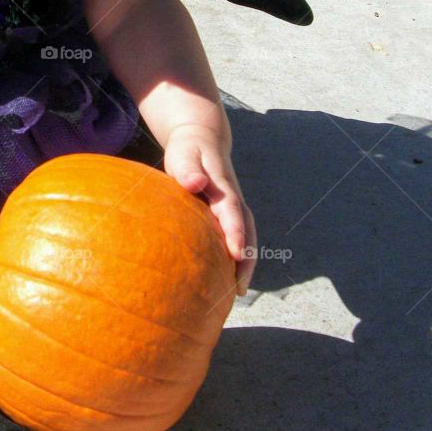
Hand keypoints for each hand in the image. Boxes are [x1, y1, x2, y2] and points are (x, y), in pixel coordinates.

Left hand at [163, 124, 256, 296]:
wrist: (201, 140)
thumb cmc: (188, 150)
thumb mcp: (185, 154)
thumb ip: (188, 169)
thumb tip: (195, 183)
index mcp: (223, 187)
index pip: (232, 212)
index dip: (235, 233)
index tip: (237, 254)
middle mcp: (233, 200)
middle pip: (246, 230)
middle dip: (247, 259)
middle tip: (240, 287)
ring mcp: (234, 208)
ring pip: (246, 236)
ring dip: (245, 263)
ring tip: (238, 291)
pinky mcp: (228, 215)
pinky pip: (237, 237)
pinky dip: (237, 258)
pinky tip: (226, 280)